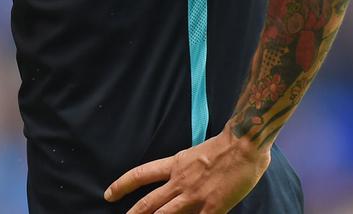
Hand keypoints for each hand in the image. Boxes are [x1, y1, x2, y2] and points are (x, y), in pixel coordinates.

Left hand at [104, 129, 270, 213]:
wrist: (244, 144)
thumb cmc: (225, 145)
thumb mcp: (194, 153)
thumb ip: (185, 167)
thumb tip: (179, 178)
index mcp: (175, 164)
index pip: (140, 174)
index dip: (122, 185)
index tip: (109, 194)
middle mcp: (180, 181)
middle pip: (149, 202)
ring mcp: (195, 196)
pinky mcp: (213, 207)